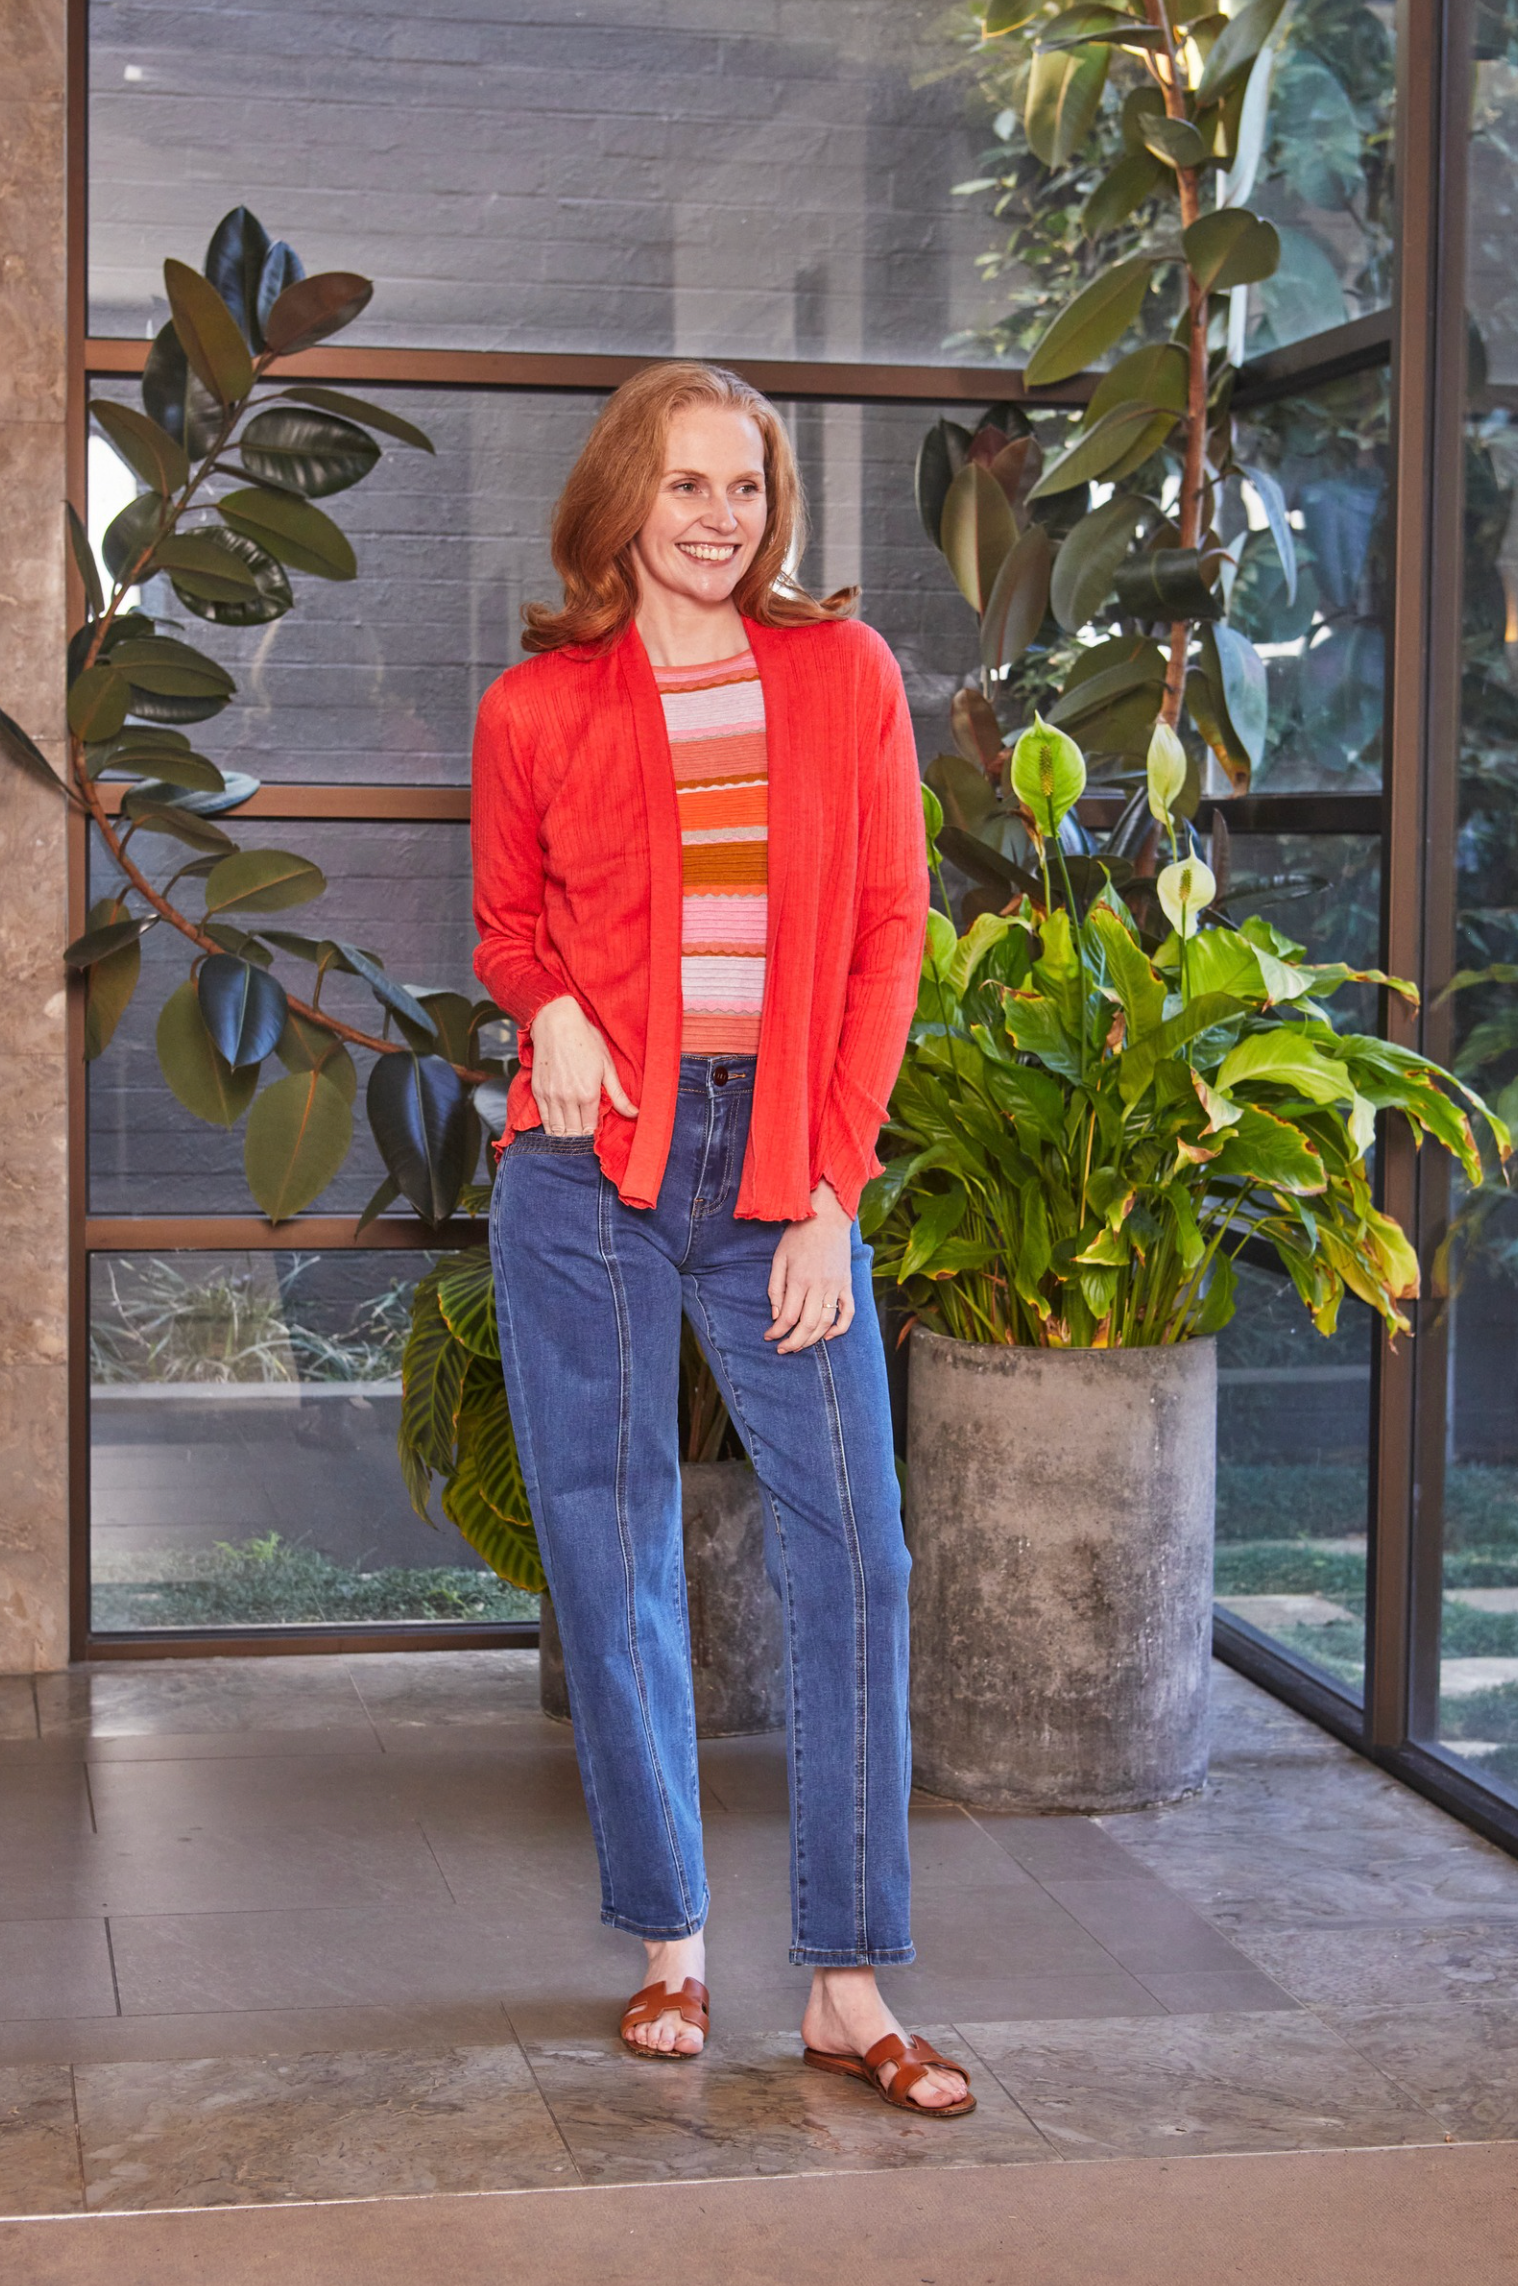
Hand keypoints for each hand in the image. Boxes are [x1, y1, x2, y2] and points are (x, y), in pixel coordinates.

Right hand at [529, 996, 637, 1134]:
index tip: (598, 1132)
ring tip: (573, 1137)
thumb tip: (635, 1114)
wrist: (556, 1022)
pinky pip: (544, 1120)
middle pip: (574, 1133)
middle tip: (586, 1137)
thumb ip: (619, 1095)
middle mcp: (568, 1099)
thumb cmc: (585, 1040)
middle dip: (581, 1139)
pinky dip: (551, 1129)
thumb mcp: (607, 1066)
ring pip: (558, 1130)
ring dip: (566, 1137)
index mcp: (588, 1094)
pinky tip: (558, 1131)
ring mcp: (551, 1096)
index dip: (595, 1134)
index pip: (591, 1129)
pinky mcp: (538, 1091)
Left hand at [766, 1182, 854, 1353]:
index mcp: (799, 1280)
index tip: (769, 1337)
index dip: (777, 1332)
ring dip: (813, 1339)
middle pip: (808, 1325)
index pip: (788, 1317)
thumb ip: (776, 1288)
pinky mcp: (847, 1284)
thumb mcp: (779, 1259)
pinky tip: (827, 1336)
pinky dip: (840, 1328)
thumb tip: (777, 1316)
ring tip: (800, 1345)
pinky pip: (848, 1312)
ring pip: (827, 1323)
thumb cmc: (798, 1236)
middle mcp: (819, 1286)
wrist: (827, 1217)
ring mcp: (836, 1286)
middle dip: (794, 1342)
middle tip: (783, 1349)